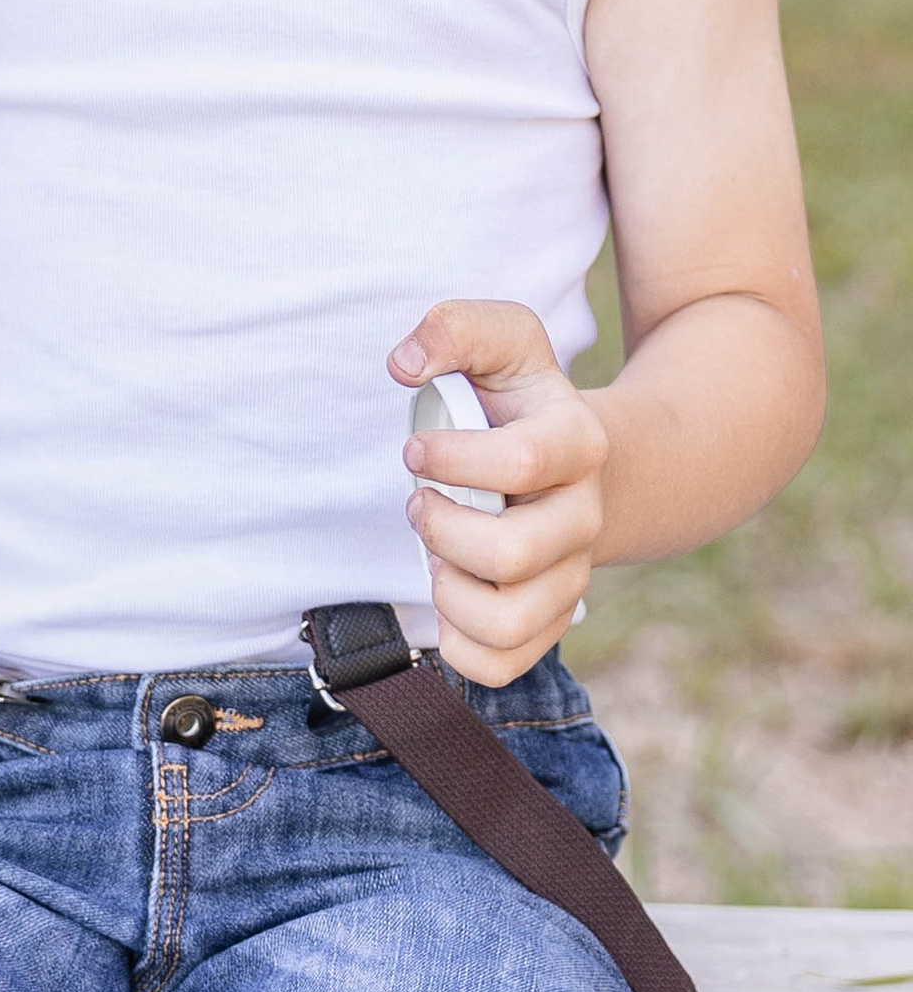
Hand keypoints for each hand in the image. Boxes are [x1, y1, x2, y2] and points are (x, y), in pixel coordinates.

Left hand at [392, 301, 605, 685]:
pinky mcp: (548, 622)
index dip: (453, 457)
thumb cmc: (517, 400)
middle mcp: (585, 517)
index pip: (524, 461)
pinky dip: (458, 642)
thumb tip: (406, 362)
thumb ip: (456, 327)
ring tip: (436, 553)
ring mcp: (571, 576)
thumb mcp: (500, 341)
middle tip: (422, 502)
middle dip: (444, 529)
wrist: (570, 463)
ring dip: (449, 589)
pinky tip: (447, 595)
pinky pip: (501, 663)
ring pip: (508, 620)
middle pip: (513, 553)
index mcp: (579, 442)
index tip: (415, 447)